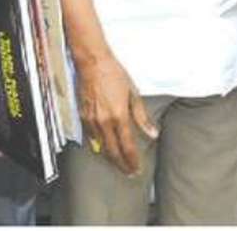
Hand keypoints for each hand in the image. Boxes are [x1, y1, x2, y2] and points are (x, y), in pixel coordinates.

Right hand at [75, 51, 156, 175]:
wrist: (93, 63)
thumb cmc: (114, 75)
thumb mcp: (134, 95)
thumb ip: (142, 117)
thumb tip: (153, 133)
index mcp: (119, 116)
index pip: (127, 146)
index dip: (132, 160)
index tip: (137, 168)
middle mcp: (104, 122)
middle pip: (113, 151)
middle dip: (122, 164)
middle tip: (129, 172)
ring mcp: (91, 120)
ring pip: (101, 146)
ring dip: (110, 157)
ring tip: (119, 163)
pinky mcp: (83, 116)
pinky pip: (91, 137)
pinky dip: (99, 145)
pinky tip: (104, 148)